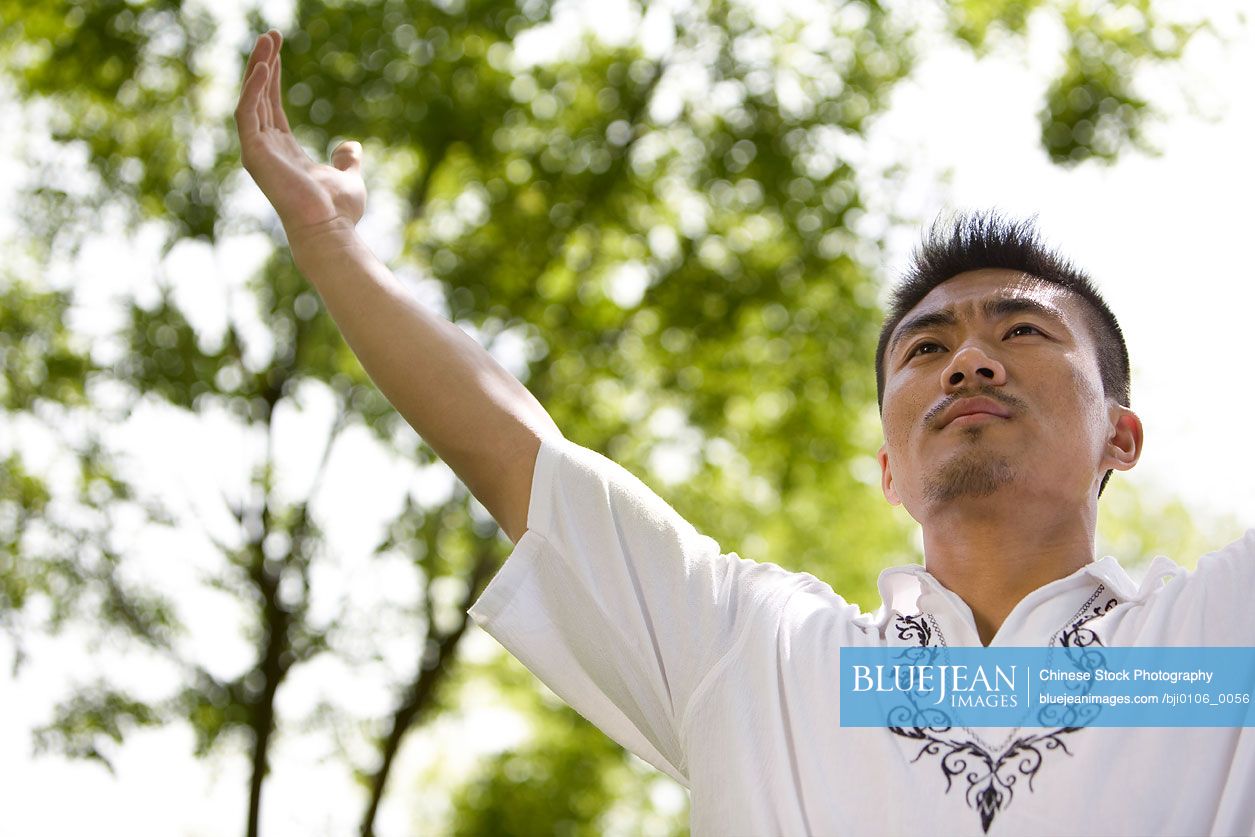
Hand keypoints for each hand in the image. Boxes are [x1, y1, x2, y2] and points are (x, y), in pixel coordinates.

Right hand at [235, 31, 366, 246]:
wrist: (330, 230)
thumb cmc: (338, 212)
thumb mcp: (347, 178)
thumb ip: (346, 160)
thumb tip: (351, 145)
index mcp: (283, 151)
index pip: (272, 105)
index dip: (273, 77)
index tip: (277, 49)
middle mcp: (266, 148)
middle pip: (259, 96)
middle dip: (263, 64)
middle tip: (270, 34)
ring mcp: (258, 151)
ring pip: (251, 100)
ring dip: (257, 68)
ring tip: (267, 39)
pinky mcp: (254, 154)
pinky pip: (248, 114)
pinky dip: (254, 89)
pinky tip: (265, 66)